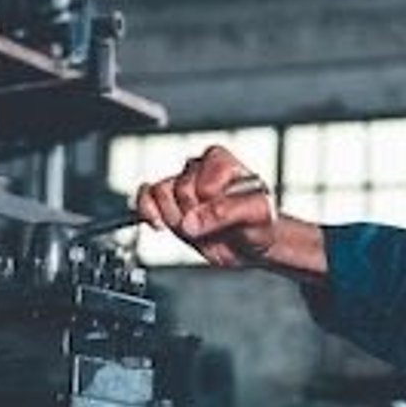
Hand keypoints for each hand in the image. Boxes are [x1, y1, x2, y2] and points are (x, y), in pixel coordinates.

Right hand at [134, 145, 278, 268]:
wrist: (251, 245)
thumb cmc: (259, 222)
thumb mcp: (256, 213)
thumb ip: (224, 212)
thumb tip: (190, 221)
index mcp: (220, 161)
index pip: (202, 183)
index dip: (212, 207)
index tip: (229, 217)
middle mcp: (198, 169)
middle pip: (180, 189)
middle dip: (195, 215)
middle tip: (214, 226)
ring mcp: (181, 186)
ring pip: (160, 193)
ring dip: (176, 217)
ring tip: (197, 228)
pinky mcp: (169, 202)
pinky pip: (146, 197)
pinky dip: (147, 210)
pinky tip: (159, 224)